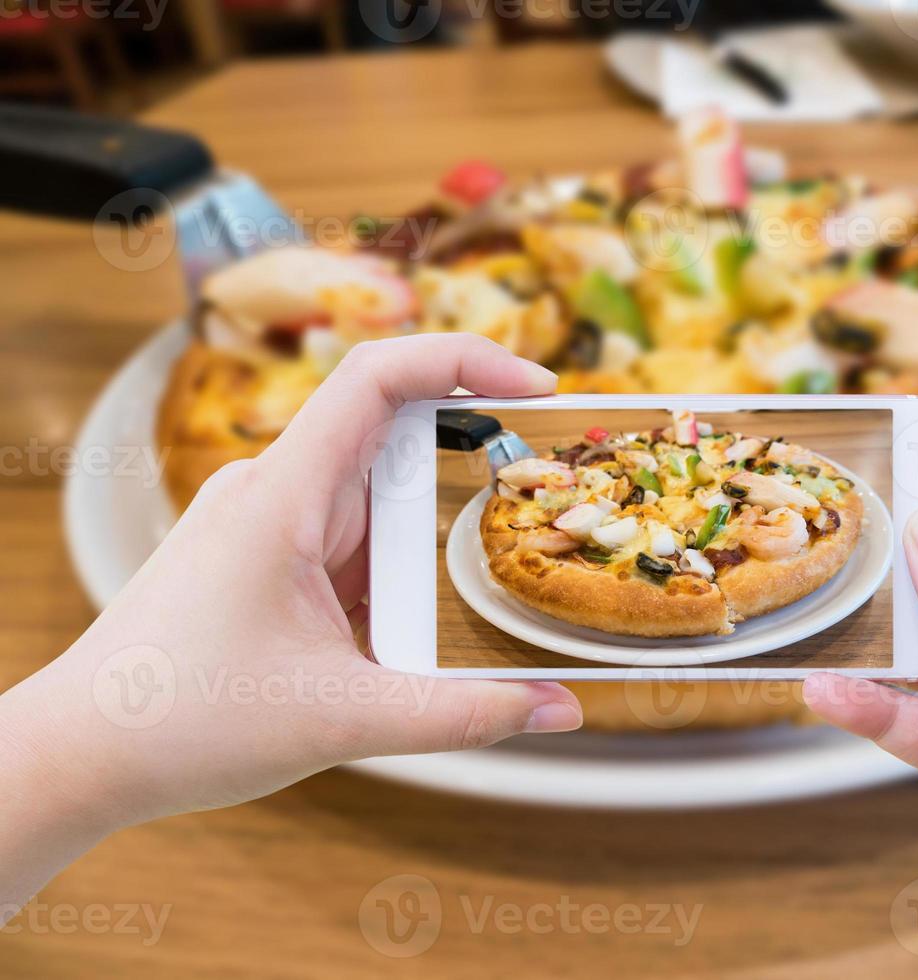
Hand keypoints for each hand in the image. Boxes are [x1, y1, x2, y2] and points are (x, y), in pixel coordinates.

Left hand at [0, 335, 582, 910]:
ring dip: (431, 539)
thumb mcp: (343, 721)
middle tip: (541, 500)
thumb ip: (461, 715)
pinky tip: (412, 627)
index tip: (539, 385)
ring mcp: (268, 523)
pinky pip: (353, 542)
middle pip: (395, 440)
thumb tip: (563, 709)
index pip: (377, 378)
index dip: (464, 359)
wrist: (80, 756)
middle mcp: (274, 491)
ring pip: (378, 501)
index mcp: (281, 496)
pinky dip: (398, 573)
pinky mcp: (268, 558)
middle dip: (472, 468)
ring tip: (477, 589)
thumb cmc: (182, 724)